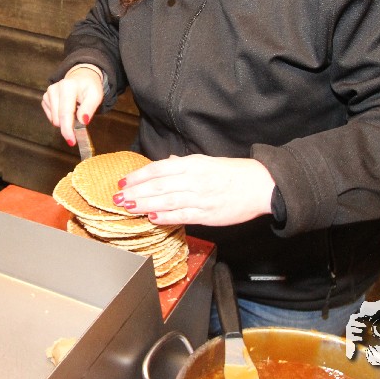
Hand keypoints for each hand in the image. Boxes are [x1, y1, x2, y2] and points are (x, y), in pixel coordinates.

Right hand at [41, 66, 104, 146]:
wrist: (81, 78)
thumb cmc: (89, 87)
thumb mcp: (96, 95)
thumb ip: (89, 108)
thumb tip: (83, 121)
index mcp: (68, 86)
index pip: (65, 113)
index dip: (68, 129)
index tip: (72, 141)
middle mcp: (54, 88)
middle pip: (58, 119)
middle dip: (69, 126)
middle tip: (80, 122)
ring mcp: (48, 93)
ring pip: (54, 120)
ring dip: (65, 121)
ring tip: (74, 110)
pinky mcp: (45, 99)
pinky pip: (51, 117)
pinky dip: (60, 118)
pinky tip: (66, 109)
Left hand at [113, 155, 274, 226]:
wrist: (262, 185)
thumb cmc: (234, 173)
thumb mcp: (207, 162)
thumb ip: (183, 164)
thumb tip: (164, 163)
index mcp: (193, 164)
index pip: (159, 168)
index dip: (139, 175)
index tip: (123, 180)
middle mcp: (195, 179)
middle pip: (159, 185)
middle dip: (135, 191)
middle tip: (117, 196)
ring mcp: (201, 198)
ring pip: (167, 200)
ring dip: (145, 204)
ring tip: (128, 206)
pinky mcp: (209, 215)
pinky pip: (183, 216)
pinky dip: (166, 217)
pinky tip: (152, 217)